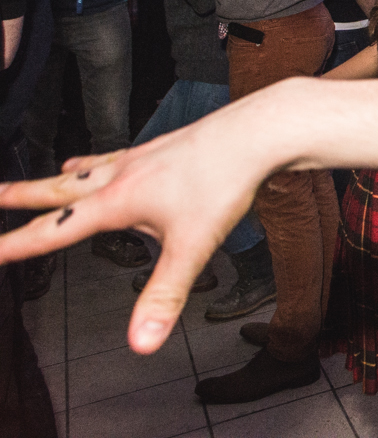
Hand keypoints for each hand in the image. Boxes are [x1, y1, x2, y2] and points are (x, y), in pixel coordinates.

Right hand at [0, 94, 275, 353]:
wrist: (257, 132)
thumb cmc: (226, 182)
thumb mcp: (192, 248)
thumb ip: (164, 295)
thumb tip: (142, 342)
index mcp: (118, 201)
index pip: (55, 230)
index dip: (17, 244)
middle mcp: (122, 174)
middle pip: (59, 189)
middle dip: (22, 196)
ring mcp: (144, 156)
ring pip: (92, 168)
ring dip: (64, 176)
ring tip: (51, 175)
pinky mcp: (167, 147)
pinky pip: (124, 155)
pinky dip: (106, 160)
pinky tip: (115, 159)